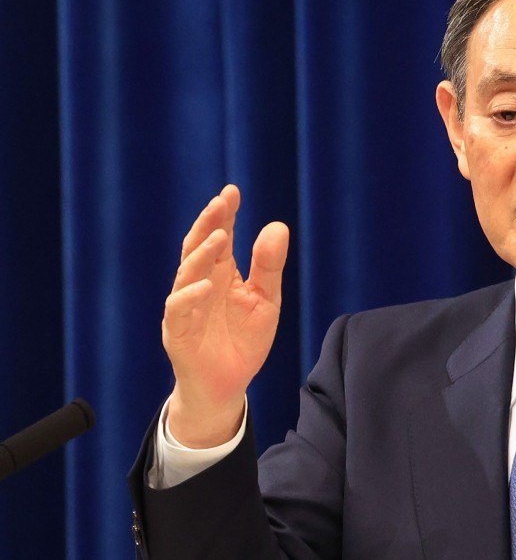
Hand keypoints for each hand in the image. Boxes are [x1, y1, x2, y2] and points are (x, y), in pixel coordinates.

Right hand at [161, 184, 288, 446]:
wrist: (228, 385)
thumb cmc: (244, 339)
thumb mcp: (266, 300)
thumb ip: (269, 266)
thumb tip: (278, 226)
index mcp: (221, 273)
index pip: (219, 236)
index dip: (223, 214)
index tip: (232, 191)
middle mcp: (200, 284)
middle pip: (198, 247)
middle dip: (207, 224)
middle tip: (220, 202)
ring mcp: (186, 307)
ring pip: (187, 274)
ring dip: (201, 255)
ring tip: (220, 236)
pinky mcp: (178, 332)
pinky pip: (179, 310)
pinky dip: (191, 297)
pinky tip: (207, 286)